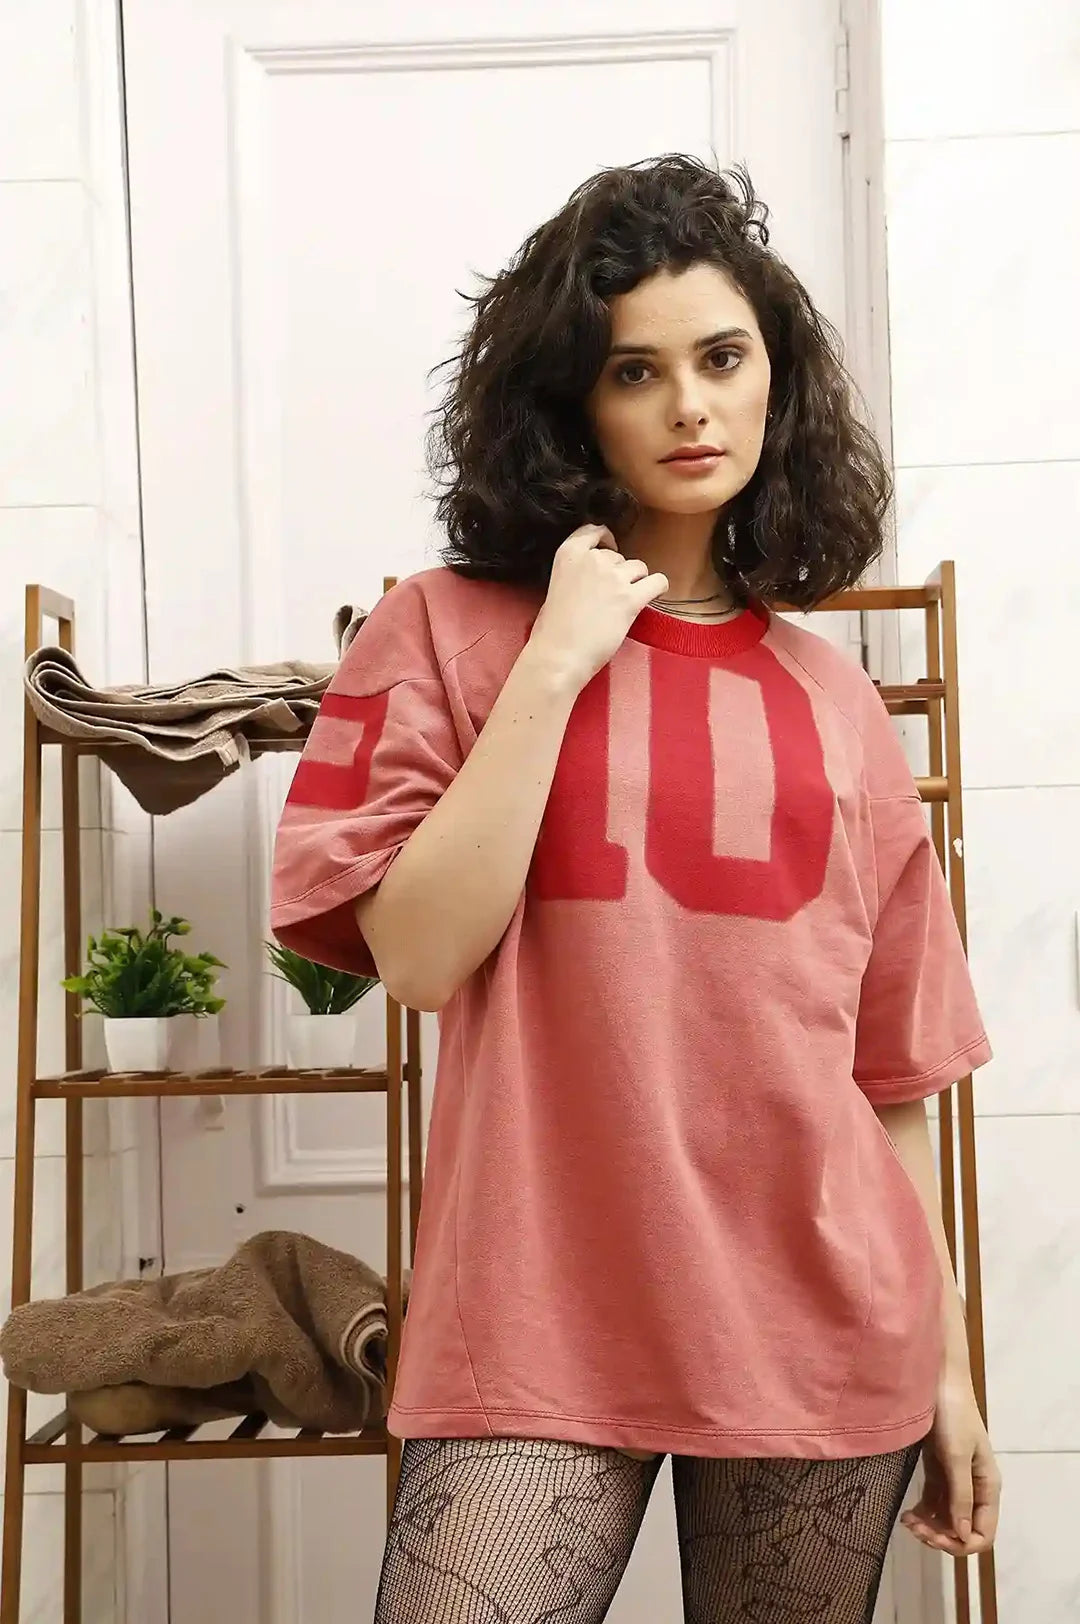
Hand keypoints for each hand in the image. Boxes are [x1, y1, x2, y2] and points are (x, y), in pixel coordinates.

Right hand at [527, 524, 668, 692]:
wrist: (559, 655)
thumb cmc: (552, 629)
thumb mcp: (556, 585)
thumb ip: (575, 572)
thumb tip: (592, 575)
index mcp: (569, 553)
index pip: (594, 529)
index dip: (606, 539)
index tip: (610, 550)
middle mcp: (593, 559)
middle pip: (619, 555)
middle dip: (618, 571)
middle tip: (610, 595)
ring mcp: (613, 578)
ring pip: (639, 567)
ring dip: (636, 581)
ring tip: (625, 602)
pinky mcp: (630, 599)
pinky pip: (658, 582)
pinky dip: (658, 588)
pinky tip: (653, 595)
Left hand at [901, 1373, 1000, 1557]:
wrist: (935, 1379)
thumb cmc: (952, 1415)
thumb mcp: (957, 1455)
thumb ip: (961, 1494)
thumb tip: (963, 1534)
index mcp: (987, 1486)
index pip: (983, 1533)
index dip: (961, 1543)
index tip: (935, 1537)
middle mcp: (974, 1488)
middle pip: (963, 1530)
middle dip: (941, 1536)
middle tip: (914, 1528)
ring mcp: (955, 1479)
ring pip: (946, 1519)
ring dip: (929, 1527)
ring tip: (907, 1521)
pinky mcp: (938, 1469)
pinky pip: (934, 1503)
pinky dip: (923, 1513)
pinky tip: (907, 1515)